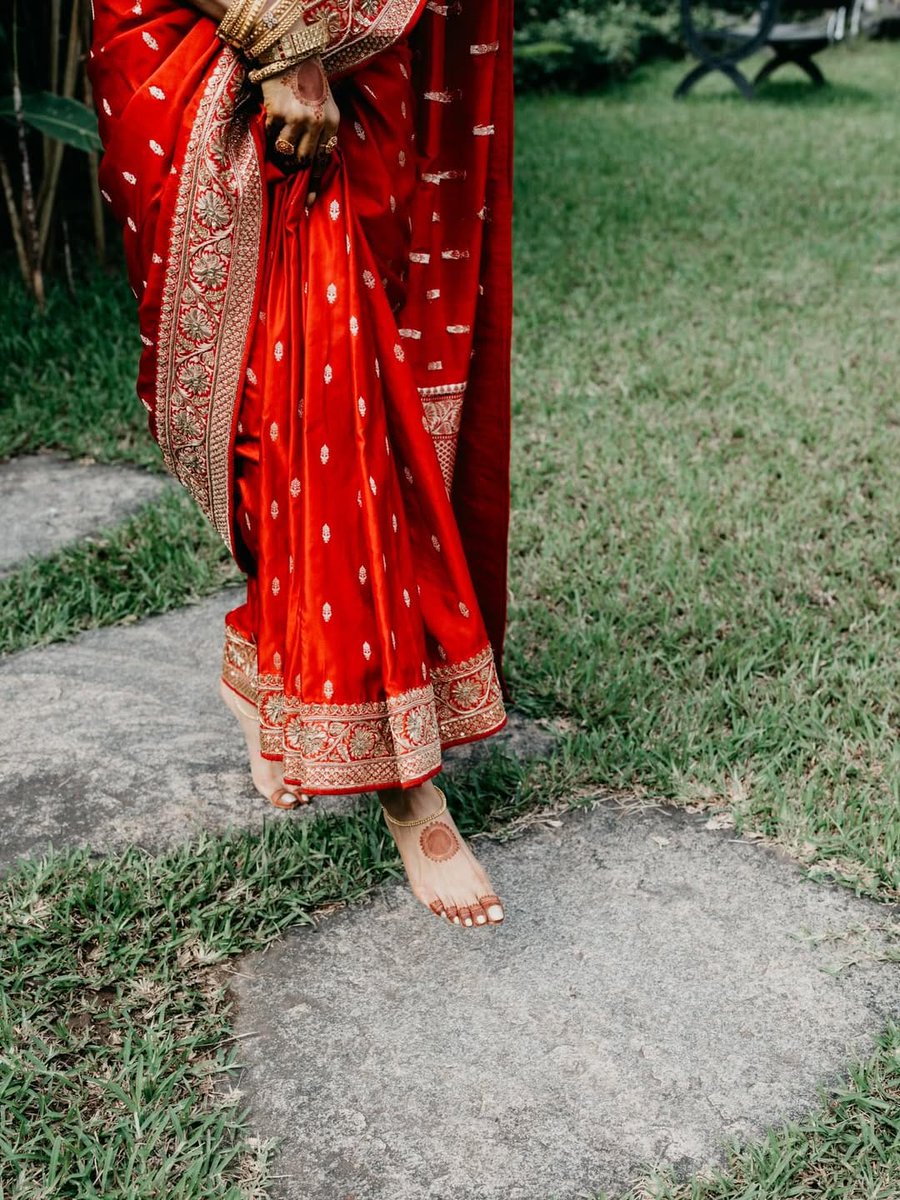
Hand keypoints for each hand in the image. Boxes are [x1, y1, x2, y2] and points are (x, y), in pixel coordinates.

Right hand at [261, 54, 338, 202]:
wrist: (291, 50)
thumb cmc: (309, 79)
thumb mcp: (326, 104)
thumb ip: (322, 130)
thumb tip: (311, 160)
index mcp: (332, 122)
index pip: (323, 160)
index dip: (314, 182)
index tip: (308, 201)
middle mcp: (317, 122)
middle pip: (303, 159)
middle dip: (294, 164)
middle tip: (287, 160)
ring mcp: (296, 118)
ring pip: (286, 150)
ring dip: (280, 149)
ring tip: (279, 137)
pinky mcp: (277, 112)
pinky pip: (271, 135)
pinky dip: (269, 132)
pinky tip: (271, 118)